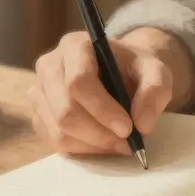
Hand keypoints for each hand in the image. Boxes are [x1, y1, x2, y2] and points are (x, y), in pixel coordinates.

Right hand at [28, 28, 194, 155]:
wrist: (119, 72)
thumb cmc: (135, 69)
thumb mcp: (156, 72)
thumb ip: (155, 92)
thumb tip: (141, 126)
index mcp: (75, 46)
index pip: (78, 82)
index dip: (102, 109)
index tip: (128, 128)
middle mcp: (49, 66)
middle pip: (65, 111)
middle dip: (99, 134)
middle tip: (127, 143)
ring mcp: (39, 92)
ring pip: (58, 132)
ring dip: (92, 145)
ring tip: (118, 144)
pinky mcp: (39, 115)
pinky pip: (55, 142)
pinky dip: (82, 150)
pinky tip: (102, 143)